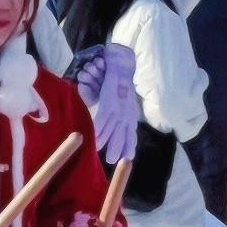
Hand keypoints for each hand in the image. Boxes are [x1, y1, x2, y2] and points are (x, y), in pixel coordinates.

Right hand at [76, 44, 140, 167]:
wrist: (120, 65)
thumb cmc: (119, 84)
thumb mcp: (123, 102)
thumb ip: (122, 114)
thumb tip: (119, 125)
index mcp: (130, 113)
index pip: (132, 133)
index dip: (130, 145)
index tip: (129, 157)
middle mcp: (127, 113)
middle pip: (123, 134)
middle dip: (118, 148)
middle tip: (113, 161)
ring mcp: (118, 109)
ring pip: (111, 129)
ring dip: (105, 142)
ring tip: (98, 151)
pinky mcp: (109, 103)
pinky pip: (103, 120)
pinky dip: (98, 130)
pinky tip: (94, 138)